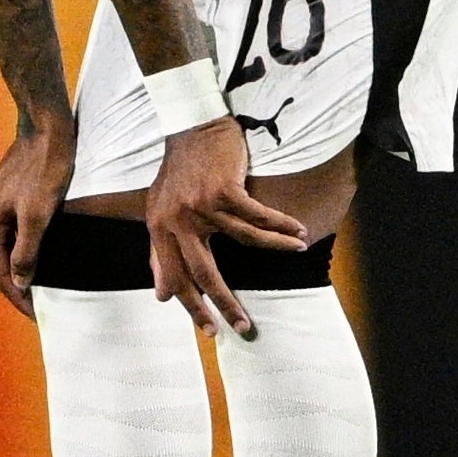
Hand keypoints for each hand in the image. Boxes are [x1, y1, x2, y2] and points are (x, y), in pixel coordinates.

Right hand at [0, 123, 74, 317]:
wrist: (47, 126)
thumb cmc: (46, 167)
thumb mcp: (39, 214)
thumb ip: (27, 250)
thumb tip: (20, 281)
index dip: (18, 297)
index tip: (38, 314)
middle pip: (0, 263)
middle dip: (19, 287)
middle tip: (42, 306)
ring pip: (8, 248)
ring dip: (24, 269)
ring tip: (46, 286)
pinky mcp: (12, 197)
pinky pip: (16, 233)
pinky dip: (28, 250)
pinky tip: (46, 254)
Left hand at [146, 117, 307, 337]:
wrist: (190, 127)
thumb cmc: (178, 172)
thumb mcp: (161, 212)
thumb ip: (161, 252)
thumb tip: (161, 294)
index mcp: (159, 228)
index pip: (176, 276)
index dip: (191, 305)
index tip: (209, 329)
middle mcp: (178, 220)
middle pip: (204, 272)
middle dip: (224, 302)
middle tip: (242, 326)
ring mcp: (202, 205)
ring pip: (245, 241)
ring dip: (276, 248)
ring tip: (297, 251)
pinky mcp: (224, 190)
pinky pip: (258, 217)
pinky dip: (281, 226)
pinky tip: (297, 232)